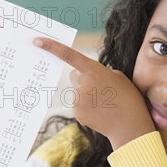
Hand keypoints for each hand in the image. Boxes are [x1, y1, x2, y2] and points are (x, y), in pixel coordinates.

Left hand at [34, 37, 154, 149]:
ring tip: (105, 102)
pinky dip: (87, 106)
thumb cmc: (127, 98)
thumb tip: (84, 76)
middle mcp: (82, 84)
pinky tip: (100, 111)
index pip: (68, 55)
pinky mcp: (76, 112)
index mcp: (93, 70)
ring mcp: (77, 99)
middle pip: (75, 75)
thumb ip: (99, 71)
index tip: (37, 41)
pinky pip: (78, 103)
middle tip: (102, 88)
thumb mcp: (118, 76)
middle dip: (84, 78)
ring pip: (77, 90)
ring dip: (87, 93)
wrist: (129, 125)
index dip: (51, 47)